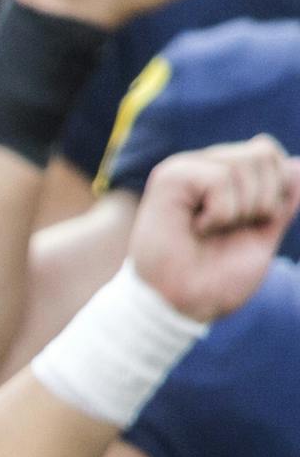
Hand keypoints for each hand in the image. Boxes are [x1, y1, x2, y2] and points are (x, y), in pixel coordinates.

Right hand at [130, 135, 299, 322]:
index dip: (276, 192)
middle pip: (263, 152)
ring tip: (212, 230)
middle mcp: (203, 166)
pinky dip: (221, 214)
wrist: (186, 303)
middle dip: (264, 201)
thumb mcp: (263, 234)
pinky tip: (198, 228)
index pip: (269, 154)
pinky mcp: (170, 178)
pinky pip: (220, 179)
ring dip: (241, 210)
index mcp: (224, 177)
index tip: (252, 225)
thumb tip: (297, 164)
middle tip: (232, 229)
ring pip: (244, 164)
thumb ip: (280, 201)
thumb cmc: (218, 276)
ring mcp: (185, 169)